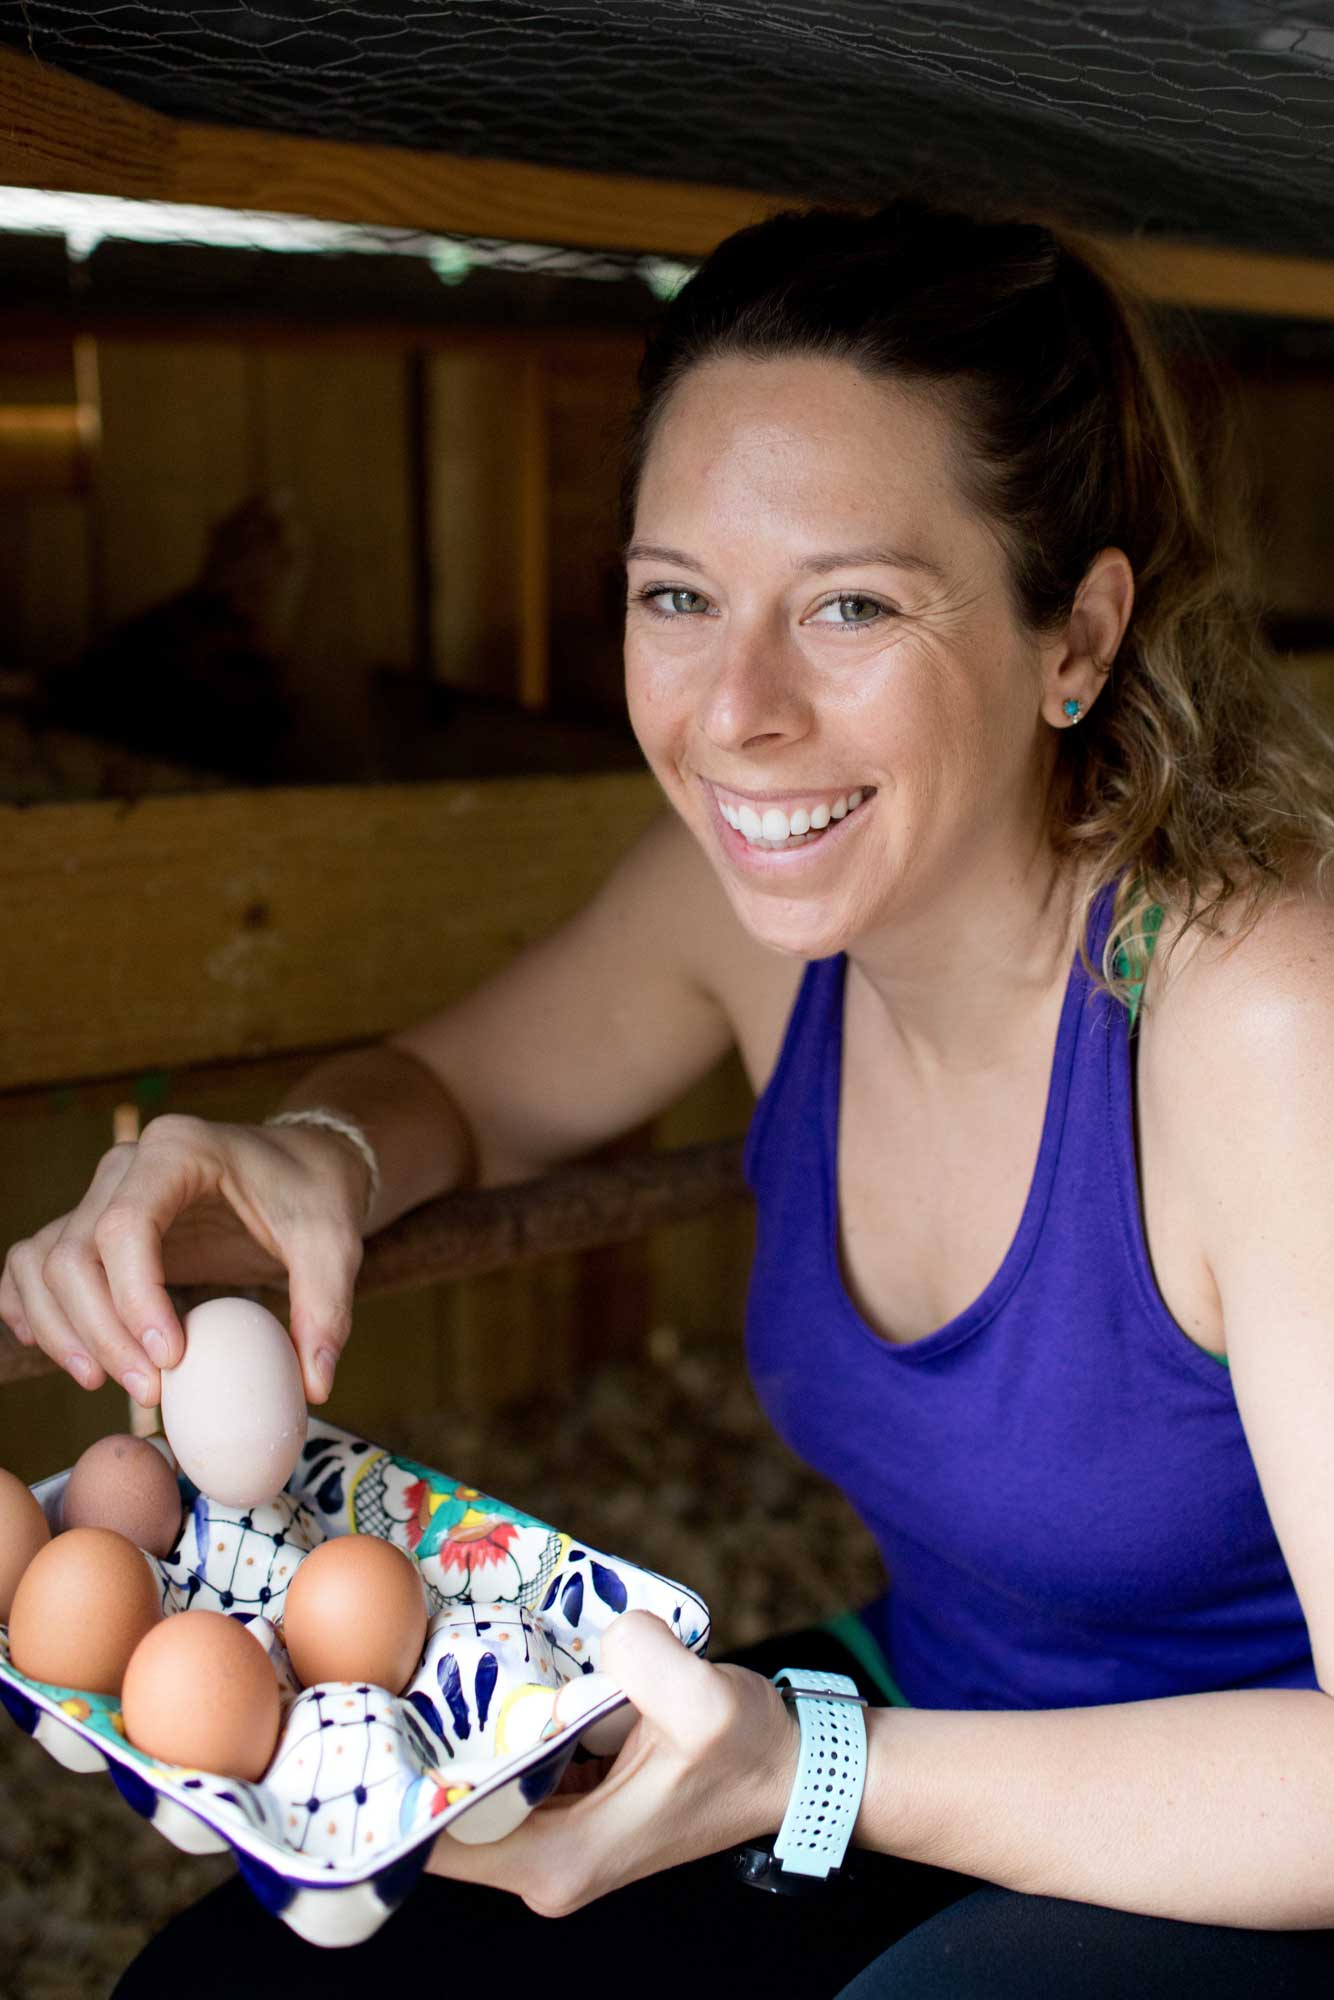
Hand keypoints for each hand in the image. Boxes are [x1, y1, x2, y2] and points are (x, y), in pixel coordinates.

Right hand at [0, 1114, 366, 1405]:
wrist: (305, 1165)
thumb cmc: (315, 1195)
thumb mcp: (335, 1243)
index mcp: (180, 1151)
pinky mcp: (97, 1225)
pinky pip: (36, 1262)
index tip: (170, 1359)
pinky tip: (57, 1351)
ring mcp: (103, 1193)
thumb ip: (326, 1309)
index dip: (134, 1298)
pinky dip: (33, 1307)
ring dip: (64, 1331)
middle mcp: (126, 1166)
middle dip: (101, 1332)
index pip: (126, 1226)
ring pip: (44, 1262)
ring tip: (107, 1384)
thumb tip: (314, 1386)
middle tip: (149, 1392)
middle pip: (74, 1253)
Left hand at [423, 1610, 799, 1916]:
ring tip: (425, 1663)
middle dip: (416, 1750)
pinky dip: (496, 1729)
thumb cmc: (750, 1751)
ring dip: (454, 1736)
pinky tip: (487, 1672)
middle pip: (445, 1815)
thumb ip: (645, 1663)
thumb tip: (602, 1635)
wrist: (789, 1769)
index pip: (440, 1839)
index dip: (397, 1786)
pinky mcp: (570, 1809)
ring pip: (474, 1791)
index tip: (371, 1721)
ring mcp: (556, 1839)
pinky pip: (508, 1772)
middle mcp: (546, 1864)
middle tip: (388, 1673)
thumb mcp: (707, 1702)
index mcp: (561, 1858)